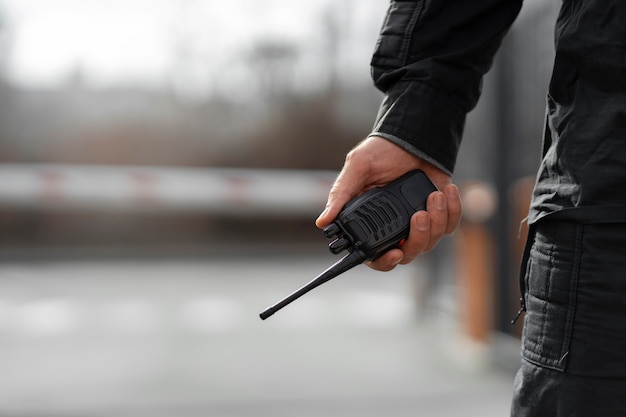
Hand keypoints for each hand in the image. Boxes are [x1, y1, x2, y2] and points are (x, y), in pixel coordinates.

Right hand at [315, 136, 461, 270]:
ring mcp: (417, 223)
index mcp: (370, 221)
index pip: (374, 255)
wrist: (413, 136)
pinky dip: (452, 211)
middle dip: (417, 238)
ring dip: (436, 221)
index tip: (395, 253)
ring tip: (434, 196)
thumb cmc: (382, 151)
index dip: (384, 260)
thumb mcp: (358, 167)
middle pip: (407, 254)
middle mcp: (394, 227)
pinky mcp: (439, 214)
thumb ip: (342, 194)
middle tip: (419, 216)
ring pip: (430, 242)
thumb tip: (322, 221)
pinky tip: (446, 191)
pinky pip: (450, 226)